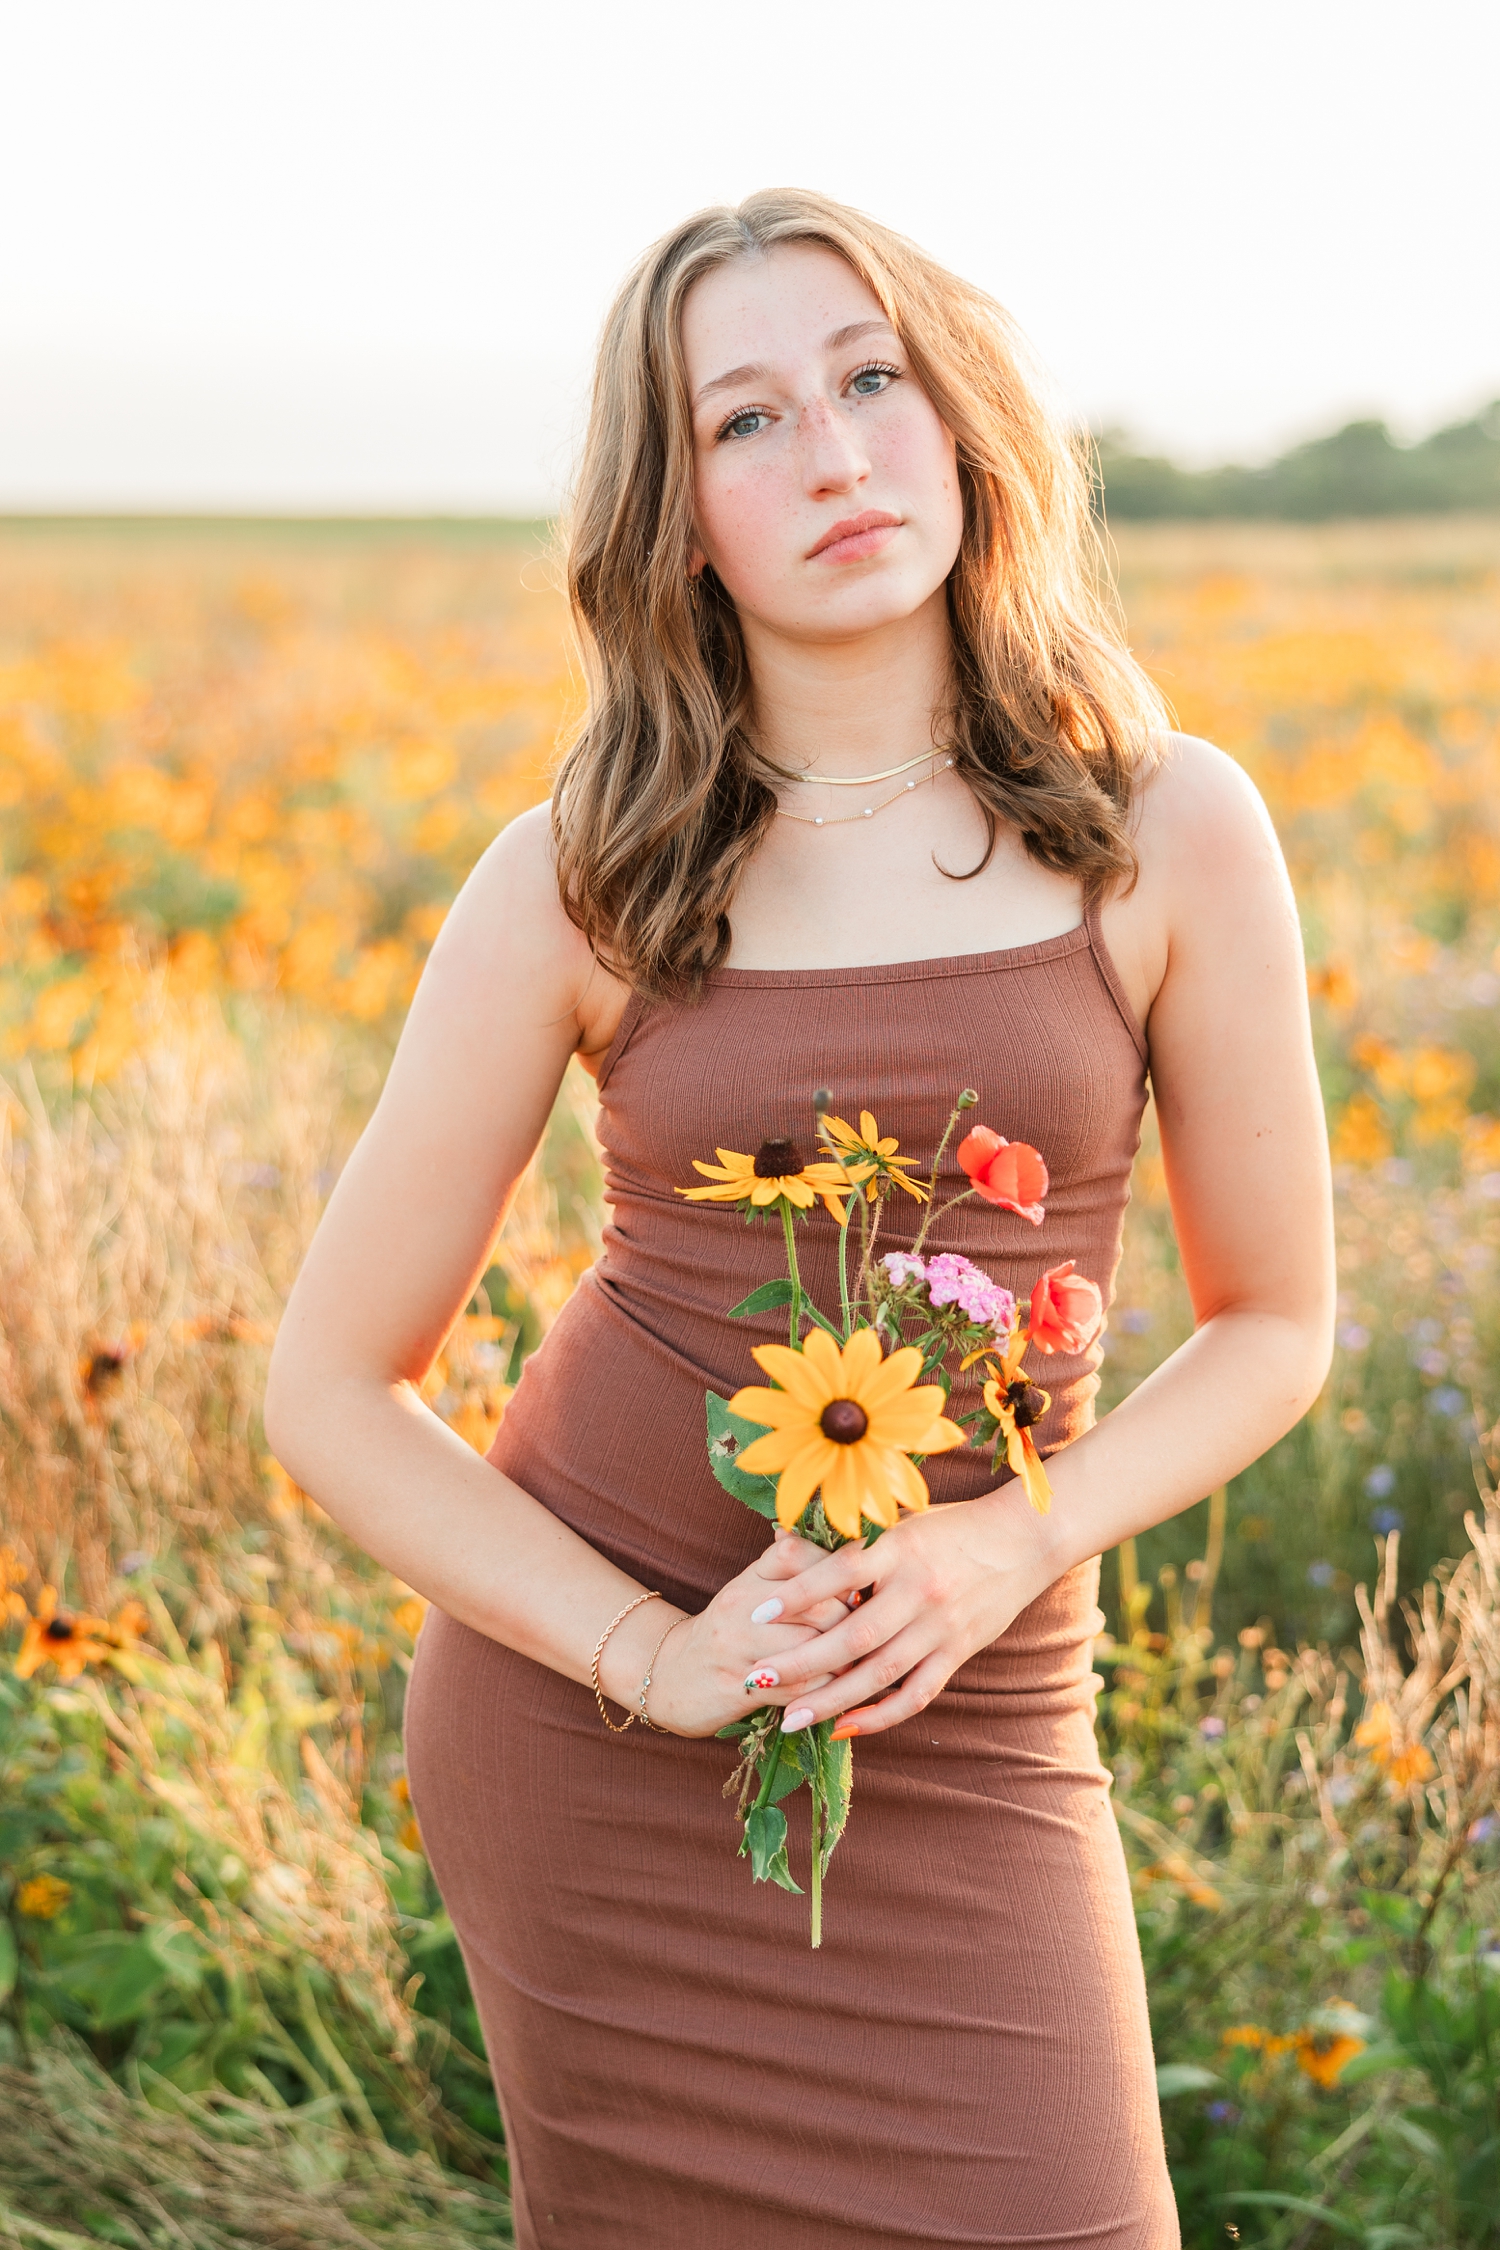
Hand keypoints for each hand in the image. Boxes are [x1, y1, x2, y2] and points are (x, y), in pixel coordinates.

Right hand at [618, 1530, 849, 1738]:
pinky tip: (838, 1690)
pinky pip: (799, 1688)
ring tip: (865, 1663)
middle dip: (853, 1621)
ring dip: (846, 1661)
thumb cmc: (730, 1631)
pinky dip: (826, 1691)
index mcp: (750, 1575)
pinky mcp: (738, 1686)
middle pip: (817, 1605)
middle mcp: (741, 1604)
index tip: (865, 1584)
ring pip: (812, 1648)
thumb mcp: (755, 1590)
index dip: (838, 1569)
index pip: (798, 1554)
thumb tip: (852, 1543)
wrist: (669, 1675)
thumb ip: (797, 1572)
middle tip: (876, 1631)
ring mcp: (736, 1646)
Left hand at [737, 1488, 1059, 1740]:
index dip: (798, 1594)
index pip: (840, 1572)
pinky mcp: (958, 1652)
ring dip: (832, 1701)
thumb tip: (783, 1539)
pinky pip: (917, 1693)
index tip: (757, 1612)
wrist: (1025, 1537)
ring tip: (790, 1720)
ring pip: (879, 1673)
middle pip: (852, 1636)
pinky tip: (847, 1727)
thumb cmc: (952, 1524)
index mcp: (900, 1548)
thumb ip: (851, 1536)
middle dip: (800, 1662)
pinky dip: (882, 1715)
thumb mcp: (903, 1519)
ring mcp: (941, 1626)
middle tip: (754, 1680)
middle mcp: (919, 1590)